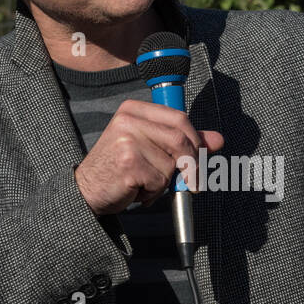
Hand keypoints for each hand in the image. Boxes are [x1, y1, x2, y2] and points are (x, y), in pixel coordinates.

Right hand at [75, 99, 223, 214]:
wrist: (85, 191)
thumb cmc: (118, 169)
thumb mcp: (150, 148)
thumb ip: (183, 141)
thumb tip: (218, 140)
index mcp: (134, 110)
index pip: (180, 118)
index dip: (196, 141)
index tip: (200, 159)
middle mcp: (129, 120)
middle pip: (181, 139)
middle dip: (192, 164)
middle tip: (190, 182)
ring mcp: (128, 141)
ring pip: (172, 164)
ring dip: (165, 183)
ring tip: (145, 184)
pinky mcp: (129, 163)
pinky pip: (160, 182)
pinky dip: (154, 194)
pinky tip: (137, 191)